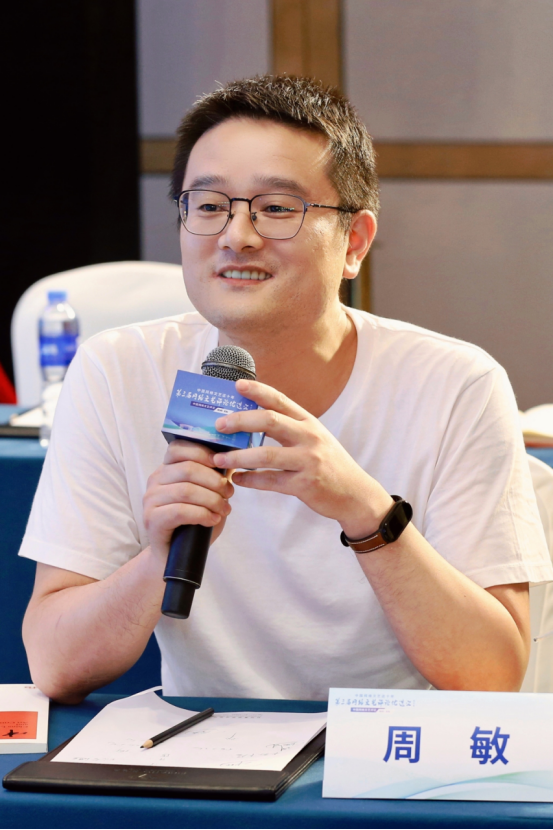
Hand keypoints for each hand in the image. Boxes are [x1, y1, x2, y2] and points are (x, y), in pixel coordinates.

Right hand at [143, 440, 233, 558]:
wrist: (176, 555)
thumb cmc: (194, 522)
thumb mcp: (207, 495)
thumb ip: (214, 477)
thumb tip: (232, 460)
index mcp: (166, 469)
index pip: (179, 448)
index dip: (203, 452)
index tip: (223, 464)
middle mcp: (155, 480)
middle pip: (187, 469)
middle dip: (214, 481)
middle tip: (229, 494)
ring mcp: (150, 499)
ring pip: (186, 490)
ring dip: (212, 500)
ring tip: (224, 509)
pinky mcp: (152, 519)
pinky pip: (180, 511)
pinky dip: (202, 514)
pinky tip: (213, 520)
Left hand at [213, 380, 391, 538]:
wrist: (356, 494)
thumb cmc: (329, 464)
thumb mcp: (316, 438)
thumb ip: (290, 428)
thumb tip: (253, 419)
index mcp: (309, 422)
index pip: (280, 400)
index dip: (258, 391)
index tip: (237, 385)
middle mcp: (310, 437)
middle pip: (269, 422)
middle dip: (240, 421)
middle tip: (219, 424)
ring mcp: (308, 461)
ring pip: (265, 455)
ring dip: (238, 457)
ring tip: (219, 458)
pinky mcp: (305, 485)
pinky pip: (270, 481)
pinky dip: (250, 480)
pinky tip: (238, 479)